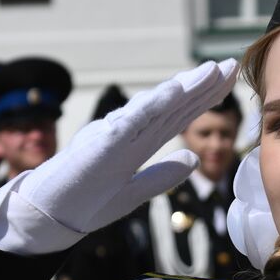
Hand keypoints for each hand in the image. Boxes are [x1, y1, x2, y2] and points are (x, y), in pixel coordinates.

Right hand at [0, 60, 239, 253]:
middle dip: (202, 85)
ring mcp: (114, 136)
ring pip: (155, 107)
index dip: (203, 99)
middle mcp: (128, 134)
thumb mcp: (134, 192)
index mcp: (137, 144)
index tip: (228, 81)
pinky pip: (130, 121)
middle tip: (230, 64)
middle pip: (172, 106)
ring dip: (183, 87)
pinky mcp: (100, 145)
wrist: (48, 215)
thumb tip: (194, 160)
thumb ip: (162, 175)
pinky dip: (152, 105)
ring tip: (209, 71)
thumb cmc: (85, 202)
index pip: (177, 117)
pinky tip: (173, 91)